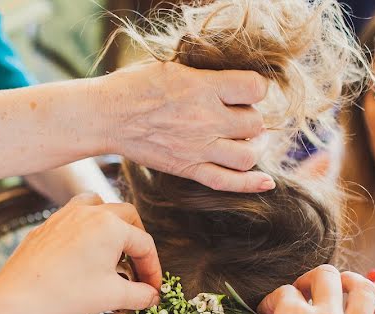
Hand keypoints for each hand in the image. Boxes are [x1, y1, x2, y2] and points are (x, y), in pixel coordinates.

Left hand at [0, 194, 161, 313]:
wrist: (18, 296)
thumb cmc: (66, 294)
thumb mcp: (111, 297)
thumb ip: (140, 295)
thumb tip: (152, 297)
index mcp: (111, 226)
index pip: (145, 244)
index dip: (153, 269)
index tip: (153, 289)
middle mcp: (90, 212)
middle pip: (127, 217)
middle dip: (137, 243)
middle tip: (137, 268)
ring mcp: (66, 214)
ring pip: (98, 205)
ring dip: (111, 224)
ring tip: (112, 249)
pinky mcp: (48, 224)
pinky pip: (74, 215)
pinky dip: (87, 227)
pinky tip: (84, 251)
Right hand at [98, 62, 274, 192]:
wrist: (107, 116)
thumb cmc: (135, 86)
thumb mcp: (175, 68)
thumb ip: (206, 77)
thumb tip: (231, 81)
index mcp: (204, 88)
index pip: (256, 88)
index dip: (257, 89)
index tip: (247, 90)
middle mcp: (206, 119)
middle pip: (254, 123)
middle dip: (251, 119)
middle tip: (238, 116)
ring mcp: (198, 148)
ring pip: (248, 155)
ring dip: (253, 148)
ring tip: (247, 142)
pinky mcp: (188, 168)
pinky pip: (227, 182)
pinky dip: (251, 184)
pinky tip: (266, 183)